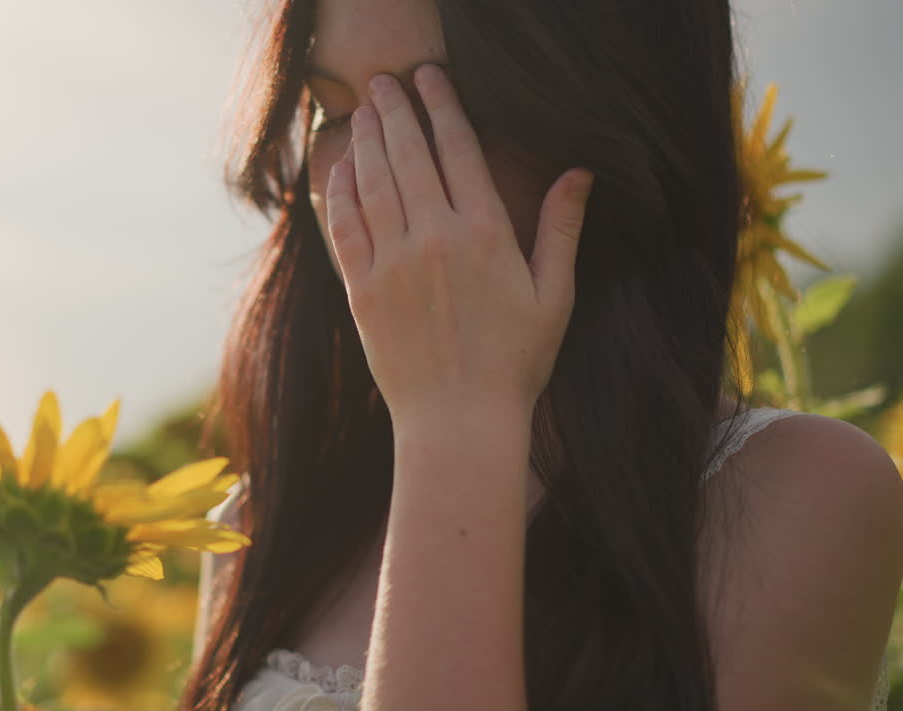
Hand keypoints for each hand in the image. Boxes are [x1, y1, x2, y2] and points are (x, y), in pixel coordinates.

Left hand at [325, 64, 592, 424]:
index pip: (458, 149)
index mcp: (484, 233)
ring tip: (365, 110)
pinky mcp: (362, 291)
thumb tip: (580, 172)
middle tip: (386, 81)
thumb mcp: (554, 295)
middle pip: (408, 154)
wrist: (459, 421)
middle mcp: (433, 238)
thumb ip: (561, 229)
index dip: (443, 106)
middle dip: (397, 110)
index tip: (431, 78)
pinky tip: (343, 167)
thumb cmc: (515, 362)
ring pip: (374, 183)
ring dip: (368, 139)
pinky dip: (342, 191)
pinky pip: (346, 227)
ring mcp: (392, 264)